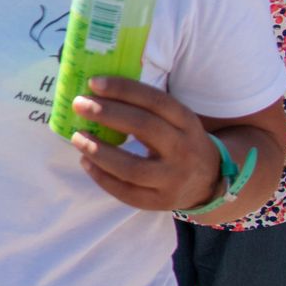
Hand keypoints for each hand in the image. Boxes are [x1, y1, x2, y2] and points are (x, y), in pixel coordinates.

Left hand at [69, 76, 219, 210]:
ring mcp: (173, 179)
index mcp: (187, 122)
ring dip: (99, 151)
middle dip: (108, 114)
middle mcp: (183, 149)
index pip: (156, 101)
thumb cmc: (180, 141)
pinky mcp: (160, 201)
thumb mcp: (177, 121)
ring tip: (77, 137)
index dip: (124, 90)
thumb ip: (147, 107)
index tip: (93, 83)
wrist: (209, 181)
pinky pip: (126, 193)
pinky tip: (85, 162)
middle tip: (79, 105)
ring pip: (132, 167)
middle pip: (144, 128)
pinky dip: (102, 177)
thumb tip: (98, 91)